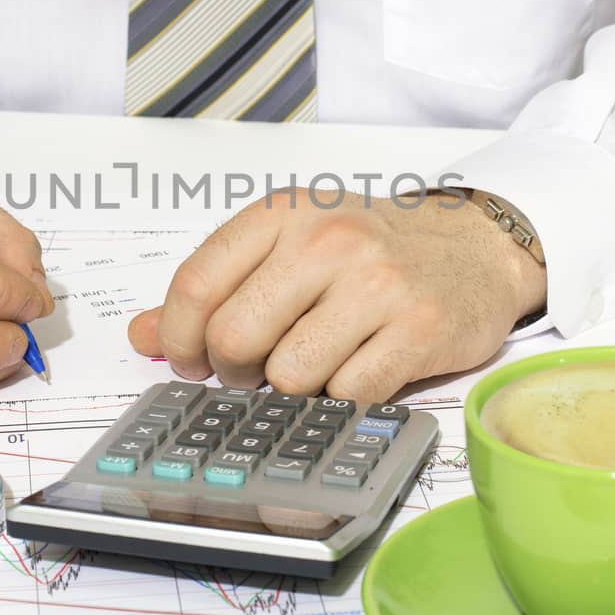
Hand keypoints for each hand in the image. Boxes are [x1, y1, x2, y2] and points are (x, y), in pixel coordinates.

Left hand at [127, 189, 545, 403]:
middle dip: (232, 370)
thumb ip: (214, 288)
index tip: (189, 360)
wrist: (473, 247)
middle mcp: (327, 241)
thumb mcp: (287, 246)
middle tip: (252, 370)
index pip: (197, 284)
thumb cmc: (370, 249)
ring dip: (289, 388)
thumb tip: (141, 334)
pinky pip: (346, 395)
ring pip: (288, 375)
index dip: (179, 337)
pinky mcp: (417, 330)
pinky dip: (339, 399)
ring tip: (310, 367)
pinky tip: (352, 374)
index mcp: (284, 214)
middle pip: (235, 337)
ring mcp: (375, 285)